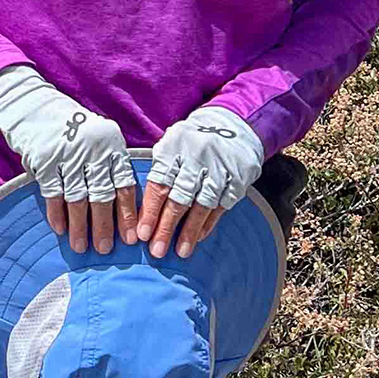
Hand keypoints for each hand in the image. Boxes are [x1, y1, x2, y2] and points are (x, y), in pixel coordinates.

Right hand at [0, 64, 137, 256]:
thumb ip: (109, 165)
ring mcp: (69, 155)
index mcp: (112, 145)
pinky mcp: (45, 160)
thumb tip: (121, 208)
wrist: (33, 106)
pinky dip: (56, 213)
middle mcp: (93, 150)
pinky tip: (60, 229)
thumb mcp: (98, 138)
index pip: (124, 184)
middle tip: (104, 249)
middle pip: (102, 195)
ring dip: (79, 226)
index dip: (127, 214)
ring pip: (77, 199)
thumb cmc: (71, 128)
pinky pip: (53, 193)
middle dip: (104, 226)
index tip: (131, 238)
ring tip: (80, 246)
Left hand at [140, 105, 265, 259]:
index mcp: (174, 149)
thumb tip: (141, 209)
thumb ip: (158, 171)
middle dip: (166, 227)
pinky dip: (209, 223)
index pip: (159, 185)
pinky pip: (221, 205)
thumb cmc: (193, 141)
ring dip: (190, 231)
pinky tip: (199, 237)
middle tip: (157, 250)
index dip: (150, 212)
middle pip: (179, 199)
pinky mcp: (237, 179)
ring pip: (201, 206)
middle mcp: (196, 159)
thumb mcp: (171, 145)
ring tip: (180, 251)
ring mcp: (219, 169)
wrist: (234, 126)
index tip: (142, 234)